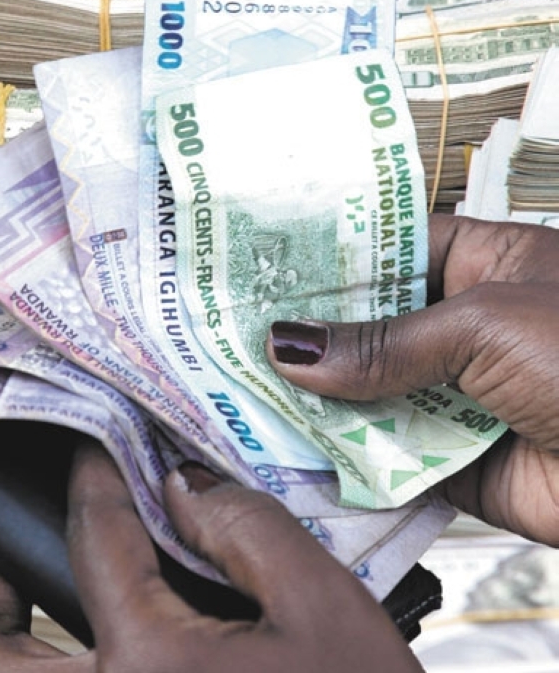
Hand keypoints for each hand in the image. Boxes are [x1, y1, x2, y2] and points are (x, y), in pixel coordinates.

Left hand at [0, 442, 421, 672]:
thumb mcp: (327, 611)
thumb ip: (248, 529)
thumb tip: (178, 483)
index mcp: (144, 662)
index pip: (92, 537)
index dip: (91, 475)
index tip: (92, 442)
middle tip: (3, 538)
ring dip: (2, 639)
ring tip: (23, 592)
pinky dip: (50, 671)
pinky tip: (89, 648)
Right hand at [266, 215, 558, 544]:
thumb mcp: (485, 325)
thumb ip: (382, 342)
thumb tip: (290, 347)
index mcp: (488, 265)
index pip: (389, 251)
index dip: (324, 260)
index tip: (254, 267)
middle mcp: (466, 329)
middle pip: (367, 328)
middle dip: (306, 337)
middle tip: (226, 335)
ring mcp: (456, 397)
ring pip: (366, 393)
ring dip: (313, 398)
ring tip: (236, 389)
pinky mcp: (451, 464)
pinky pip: (382, 456)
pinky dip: (339, 456)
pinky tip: (284, 446)